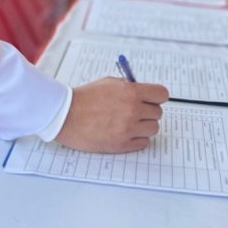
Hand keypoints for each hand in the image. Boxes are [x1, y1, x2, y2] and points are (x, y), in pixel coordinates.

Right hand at [55, 77, 169, 153]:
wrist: (66, 116)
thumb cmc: (85, 98)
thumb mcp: (110, 83)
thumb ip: (129, 87)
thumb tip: (144, 93)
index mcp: (131, 92)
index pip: (162, 94)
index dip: (157, 96)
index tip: (153, 98)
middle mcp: (133, 111)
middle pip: (158, 113)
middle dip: (149, 110)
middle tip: (136, 110)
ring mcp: (128, 130)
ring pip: (153, 129)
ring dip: (144, 125)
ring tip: (129, 122)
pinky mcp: (122, 145)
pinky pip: (143, 143)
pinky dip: (137, 138)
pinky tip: (125, 132)